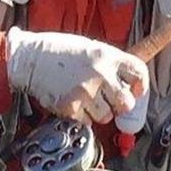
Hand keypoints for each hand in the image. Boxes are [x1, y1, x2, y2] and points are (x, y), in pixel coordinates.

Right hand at [5, 28, 147, 123]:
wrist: (30, 58)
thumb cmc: (59, 52)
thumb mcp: (90, 48)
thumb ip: (110, 64)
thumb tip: (128, 83)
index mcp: (107, 56)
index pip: (139, 72)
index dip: (141, 85)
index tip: (136, 91)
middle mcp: (99, 74)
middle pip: (127, 103)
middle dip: (121, 106)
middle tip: (111, 102)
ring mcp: (85, 92)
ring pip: (107, 116)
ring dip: (100, 113)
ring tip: (88, 101)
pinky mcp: (70, 107)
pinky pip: (87, 122)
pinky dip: (82, 117)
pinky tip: (74, 104)